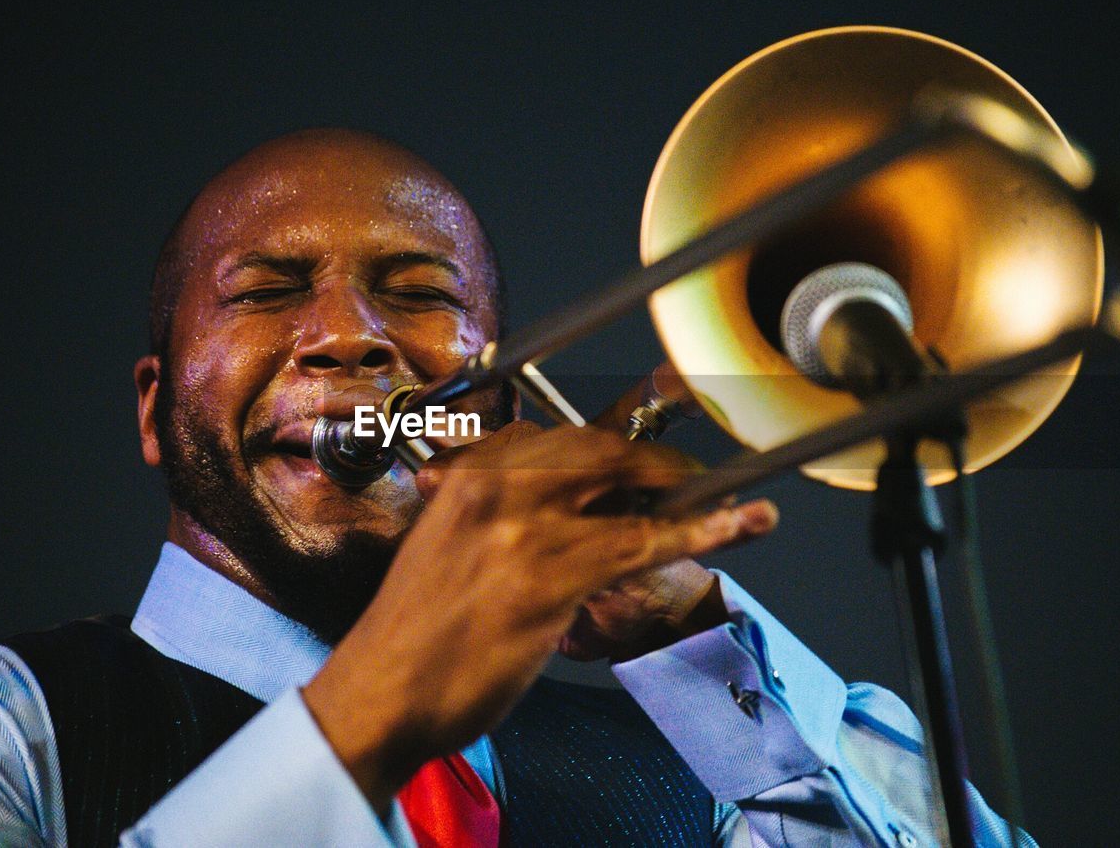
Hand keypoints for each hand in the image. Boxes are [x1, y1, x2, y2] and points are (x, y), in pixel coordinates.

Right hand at [302, 422, 760, 812]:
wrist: (380, 690)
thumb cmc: (411, 633)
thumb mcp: (443, 552)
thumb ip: (491, 521)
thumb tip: (551, 515)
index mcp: (466, 480)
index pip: (546, 436)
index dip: (602, 435)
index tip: (631, 429)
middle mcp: (497, 490)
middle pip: (594, 445)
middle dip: (649, 454)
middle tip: (685, 468)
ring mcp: (527, 531)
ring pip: (627, 486)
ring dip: (688, 489)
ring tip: (729, 499)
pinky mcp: (554, 577)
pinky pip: (642, 542)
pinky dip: (702, 530)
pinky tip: (739, 525)